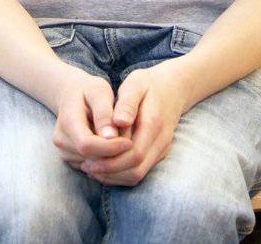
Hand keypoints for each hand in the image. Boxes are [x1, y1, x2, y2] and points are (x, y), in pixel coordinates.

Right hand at [48, 66, 131, 171]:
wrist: (73, 95)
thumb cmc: (89, 90)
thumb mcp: (99, 91)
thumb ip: (104, 113)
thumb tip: (110, 136)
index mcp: (66, 122)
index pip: (87, 145)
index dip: (110, 148)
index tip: (130, 142)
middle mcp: (61, 140)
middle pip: (92, 159)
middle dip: (115, 154)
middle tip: (131, 140)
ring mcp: (65, 152)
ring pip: (95, 166)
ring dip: (113, 158)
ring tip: (122, 139)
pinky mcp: (72, 159)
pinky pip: (94, 168)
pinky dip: (108, 161)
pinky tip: (114, 146)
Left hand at [80, 62, 188, 185]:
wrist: (174, 88)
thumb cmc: (148, 84)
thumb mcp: (135, 84)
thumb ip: (127, 104)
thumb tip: (119, 122)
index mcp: (154, 124)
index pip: (134, 154)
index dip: (111, 161)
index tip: (89, 159)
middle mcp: (161, 141)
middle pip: (135, 170)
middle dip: (109, 172)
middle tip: (86, 166)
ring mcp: (162, 149)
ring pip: (138, 175)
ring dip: (114, 176)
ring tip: (91, 167)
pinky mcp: (159, 153)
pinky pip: (140, 171)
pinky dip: (121, 173)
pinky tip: (103, 165)